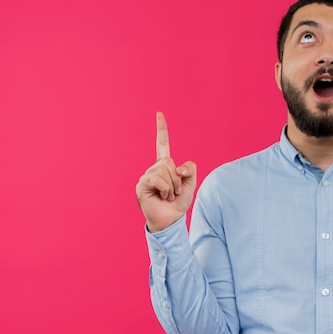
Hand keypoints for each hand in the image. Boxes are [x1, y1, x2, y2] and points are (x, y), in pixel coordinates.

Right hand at [136, 112, 196, 231]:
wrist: (171, 220)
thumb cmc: (178, 203)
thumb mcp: (190, 184)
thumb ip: (190, 170)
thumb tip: (177, 168)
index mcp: (165, 166)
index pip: (162, 144)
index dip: (161, 129)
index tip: (159, 114)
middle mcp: (154, 168)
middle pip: (169, 161)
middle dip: (177, 179)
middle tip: (175, 192)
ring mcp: (146, 176)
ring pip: (165, 170)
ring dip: (172, 186)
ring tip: (168, 196)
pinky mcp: (141, 185)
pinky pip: (158, 179)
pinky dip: (165, 188)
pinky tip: (161, 197)